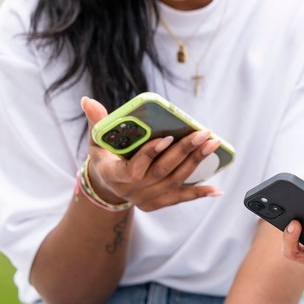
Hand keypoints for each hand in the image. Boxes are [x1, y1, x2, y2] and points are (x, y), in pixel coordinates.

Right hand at [81, 96, 222, 210]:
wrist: (106, 185)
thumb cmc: (105, 155)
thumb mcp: (97, 139)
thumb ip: (97, 121)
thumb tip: (87, 100)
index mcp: (114, 174)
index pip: (134, 169)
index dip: (150, 154)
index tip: (168, 137)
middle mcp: (130, 190)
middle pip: (162, 171)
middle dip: (185, 152)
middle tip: (204, 133)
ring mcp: (145, 199)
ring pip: (175, 181)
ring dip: (196, 163)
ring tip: (213, 144)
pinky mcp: (158, 203)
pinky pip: (180, 198)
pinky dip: (198, 193)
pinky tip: (216, 189)